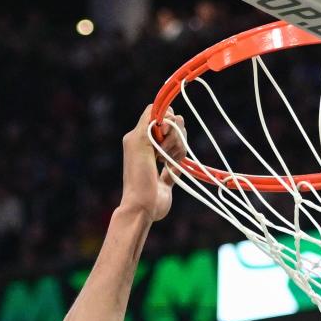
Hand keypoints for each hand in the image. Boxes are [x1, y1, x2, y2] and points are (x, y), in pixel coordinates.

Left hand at [121, 105, 184, 222]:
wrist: (142, 206)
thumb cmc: (138, 175)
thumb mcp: (139, 141)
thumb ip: (149, 121)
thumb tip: (167, 113)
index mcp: (139, 135)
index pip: (158, 114)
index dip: (166, 118)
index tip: (165, 130)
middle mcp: (150, 144)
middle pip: (173, 126)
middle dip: (174, 136)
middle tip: (163, 151)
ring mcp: (161, 158)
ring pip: (179, 142)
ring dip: (177, 150)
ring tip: (167, 163)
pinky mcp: (170, 173)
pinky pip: (181, 160)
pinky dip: (179, 163)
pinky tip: (171, 170)